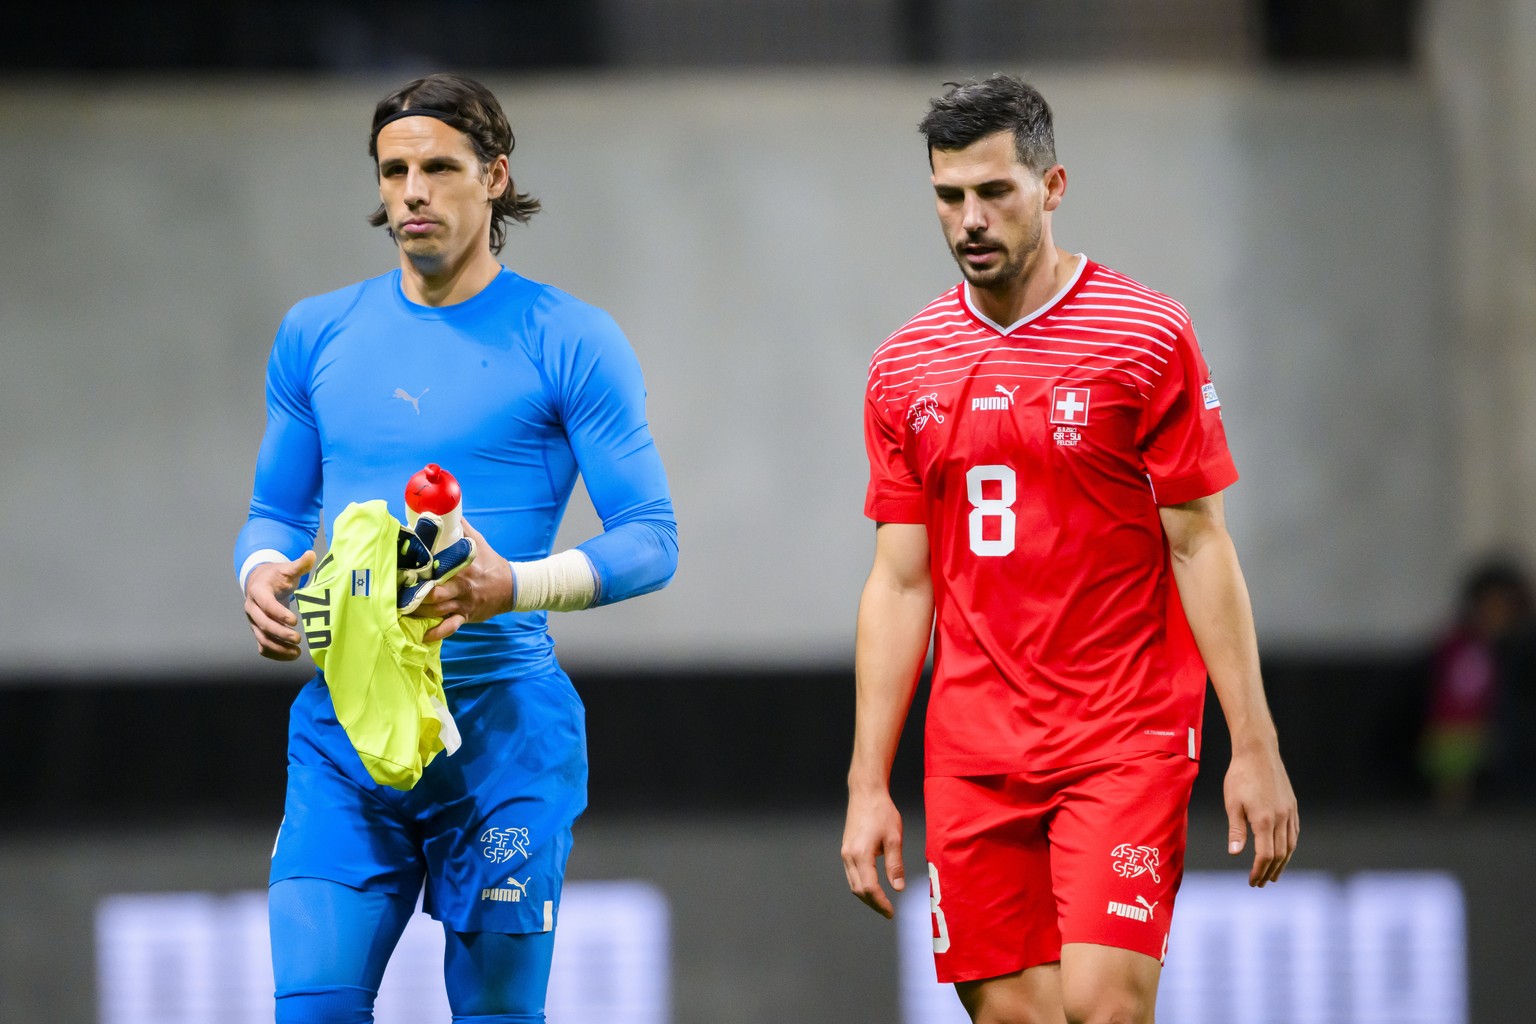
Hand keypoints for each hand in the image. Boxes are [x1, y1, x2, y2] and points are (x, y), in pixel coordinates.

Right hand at [243, 551, 316, 660]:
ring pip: (261, 639)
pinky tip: (291, 656)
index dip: (279, 613)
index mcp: (258, 592)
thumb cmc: (276, 576)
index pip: (266, 605)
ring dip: (278, 648)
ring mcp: (253, 622)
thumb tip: (311, 555)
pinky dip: (275, 654)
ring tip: (297, 653)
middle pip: (262, 624)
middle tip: (298, 639)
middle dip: (280, 633)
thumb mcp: (287, 569)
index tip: (295, 621)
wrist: (260, 582)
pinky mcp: (258, 631)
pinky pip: (262, 646)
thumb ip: (299, 564)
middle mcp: (252, 609)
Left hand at [410, 519, 512, 641]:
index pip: (436, 569)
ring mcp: (463, 604)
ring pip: (436, 612)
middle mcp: (461, 587)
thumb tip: (447, 510)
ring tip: (402, 611)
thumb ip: (462, 528)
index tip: (401, 570)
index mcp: (462, 568)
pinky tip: (423, 636)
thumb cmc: (492, 563)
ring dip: (419, 613)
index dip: (418, 572)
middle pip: (433, 595)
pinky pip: (450, 628)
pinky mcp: (466, 616)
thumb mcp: (478, 542)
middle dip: (414, 596)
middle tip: (398, 594)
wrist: (513, 587)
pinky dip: (436, 633)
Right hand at [841, 787, 905, 917]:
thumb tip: (898, 888)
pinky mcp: (846, 850)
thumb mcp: (894, 838)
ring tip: (882, 903)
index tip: (891, 912)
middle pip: (858, 890)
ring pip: (853, 884)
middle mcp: (849, 856)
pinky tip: (873, 886)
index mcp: (861, 855)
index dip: (880, 903)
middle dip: (873, 904)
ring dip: (866, 896)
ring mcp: (845, 853)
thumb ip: (895, 865)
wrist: (866, 793)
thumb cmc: (881, 812)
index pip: (869, 888)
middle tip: (888, 911)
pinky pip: (852, 875)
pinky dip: (861, 885)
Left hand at [1224, 744, 1298, 886]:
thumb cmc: (1240, 776)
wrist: (1258, 752)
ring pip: (1290, 845)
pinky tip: (1284, 852)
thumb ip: (1236, 830)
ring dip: (1283, 863)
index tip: (1252, 882)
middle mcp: (1281, 819)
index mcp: (1264, 820)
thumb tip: (1235, 853)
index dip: (1259, 871)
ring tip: (1274, 874)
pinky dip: (1290, 846)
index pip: (1265, 855)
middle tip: (1261, 883)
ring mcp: (1289, 812)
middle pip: (1280, 854)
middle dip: (1270, 872)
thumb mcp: (1232, 803)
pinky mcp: (1293, 805)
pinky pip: (1294, 832)